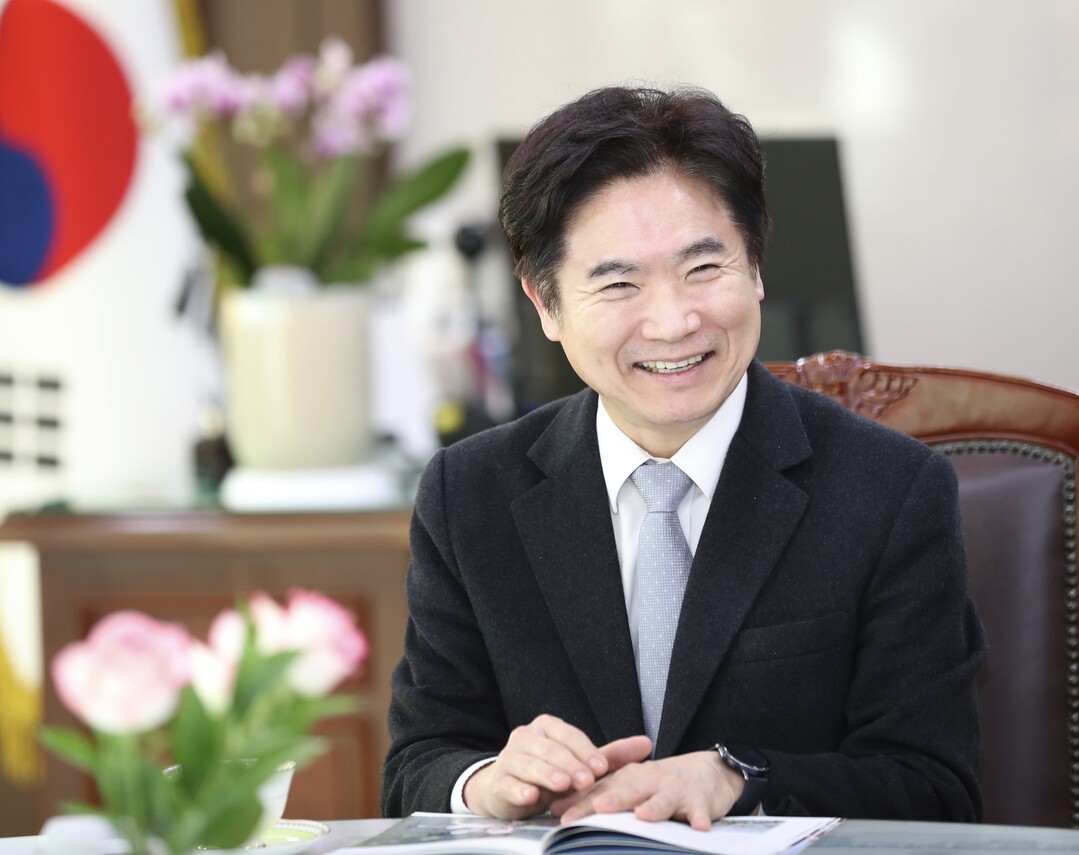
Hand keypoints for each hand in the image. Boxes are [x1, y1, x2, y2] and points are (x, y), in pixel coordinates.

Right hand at [462, 714, 652, 818]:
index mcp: (547, 727)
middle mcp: (526, 736)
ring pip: (529, 764)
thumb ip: (612, 755)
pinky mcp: (498, 781)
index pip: (568, 735)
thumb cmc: (550, 773)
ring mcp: (509, 757)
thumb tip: (647, 743)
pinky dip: (519, 789)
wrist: (508, 789)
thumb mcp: (580, 763)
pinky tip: (530, 796)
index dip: (585, 751)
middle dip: (569, 764)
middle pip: (550, 749)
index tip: (601, 767)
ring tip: (563, 785)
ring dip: (547, 774)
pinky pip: (509, 783)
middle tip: (586, 780)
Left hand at [551, 750, 745, 829]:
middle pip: (630, 790)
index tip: (562, 817)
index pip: (602, 790)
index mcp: (628, 778)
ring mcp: (675, 790)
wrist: (706, 771)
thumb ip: (596, 797)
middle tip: (599, 808)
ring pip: (663, 799)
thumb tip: (556, 808)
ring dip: (654, 807)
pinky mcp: (699, 800)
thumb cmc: (660, 784)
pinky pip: (700, 810)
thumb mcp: (627, 786)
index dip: (583, 803)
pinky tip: (699, 826)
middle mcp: (649, 781)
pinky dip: (700, 817)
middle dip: (614, 800)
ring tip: (643, 815)